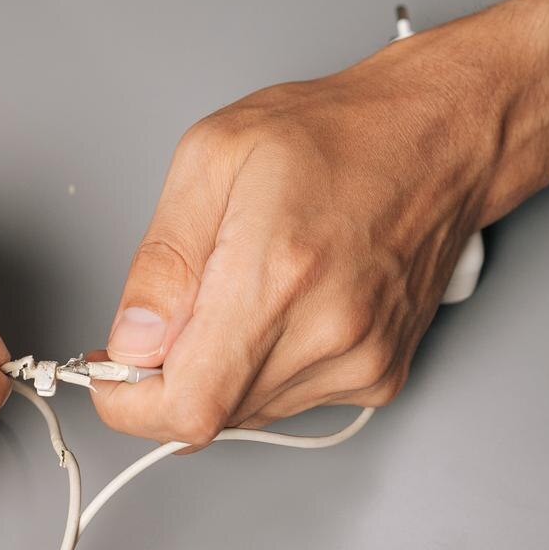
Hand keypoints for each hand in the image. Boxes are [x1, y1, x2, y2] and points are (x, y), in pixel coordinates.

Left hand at [90, 37, 501, 445]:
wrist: (437, 138)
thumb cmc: (334, 134)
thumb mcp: (211, 157)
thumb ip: (162, 261)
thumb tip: (133, 341)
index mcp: (277, 276)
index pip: (188, 406)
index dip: (132, 405)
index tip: (112, 374)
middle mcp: (328, 333)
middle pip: (211, 415)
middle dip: (170, 373)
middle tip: (178, 308)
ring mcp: (361, 362)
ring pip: (247, 411)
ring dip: (221, 368)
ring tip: (246, 287)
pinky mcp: (380, 376)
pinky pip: (290, 400)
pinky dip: (265, 366)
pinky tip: (285, 304)